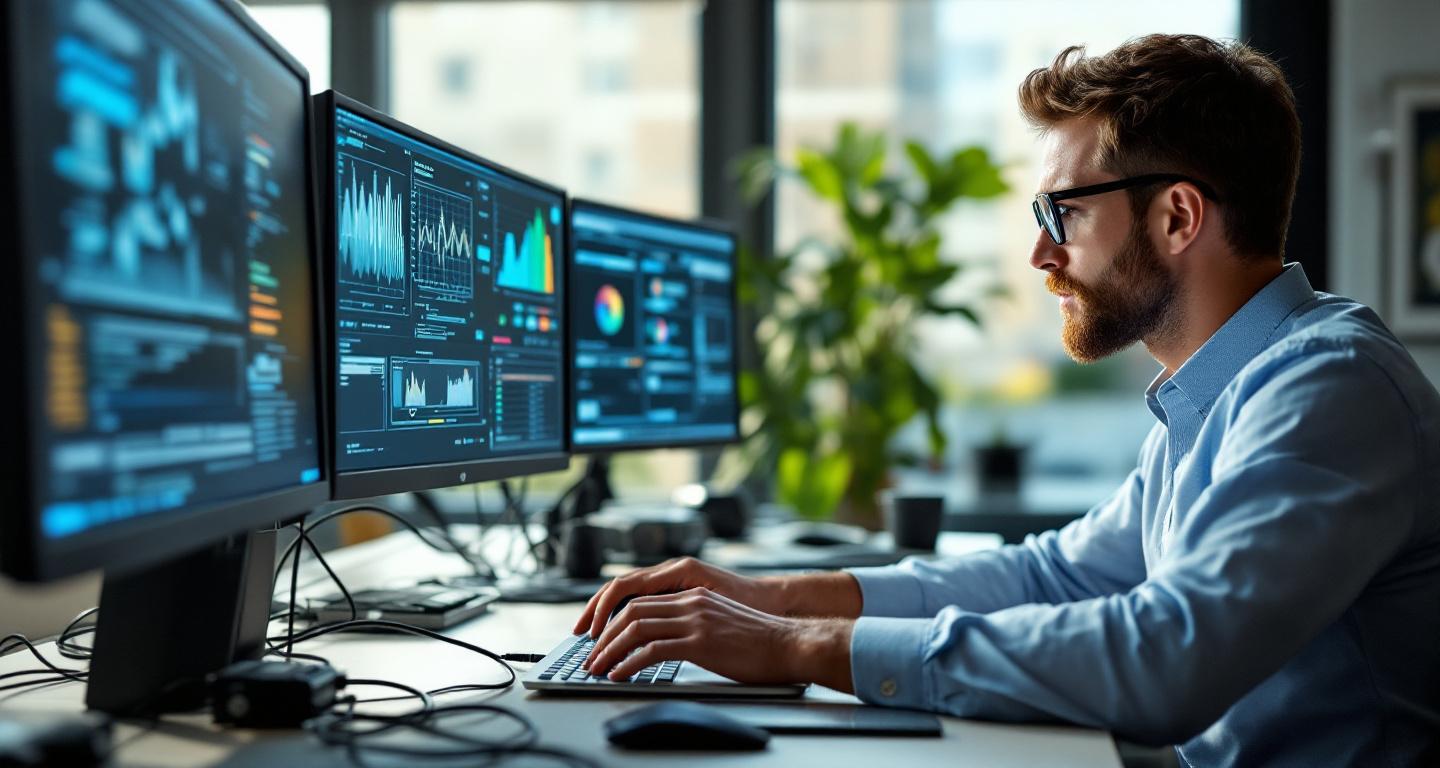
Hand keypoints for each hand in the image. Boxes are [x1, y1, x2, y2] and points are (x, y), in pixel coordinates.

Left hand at [582, 586, 854, 691]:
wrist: (790, 644)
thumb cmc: (760, 641)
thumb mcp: (720, 622)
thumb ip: (693, 624)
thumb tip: (665, 642)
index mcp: (692, 595)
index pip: (639, 599)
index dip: (612, 617)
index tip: (597, 637)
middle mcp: (690, 602)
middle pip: (631, 610)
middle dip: (603, 634)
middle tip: (589, 655)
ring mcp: (695, 620)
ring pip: (635, 627)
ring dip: (609, 649)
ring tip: (596, 668)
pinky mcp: (701, 642)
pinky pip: (652, 650)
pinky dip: (628, 663)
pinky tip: (619, 675)